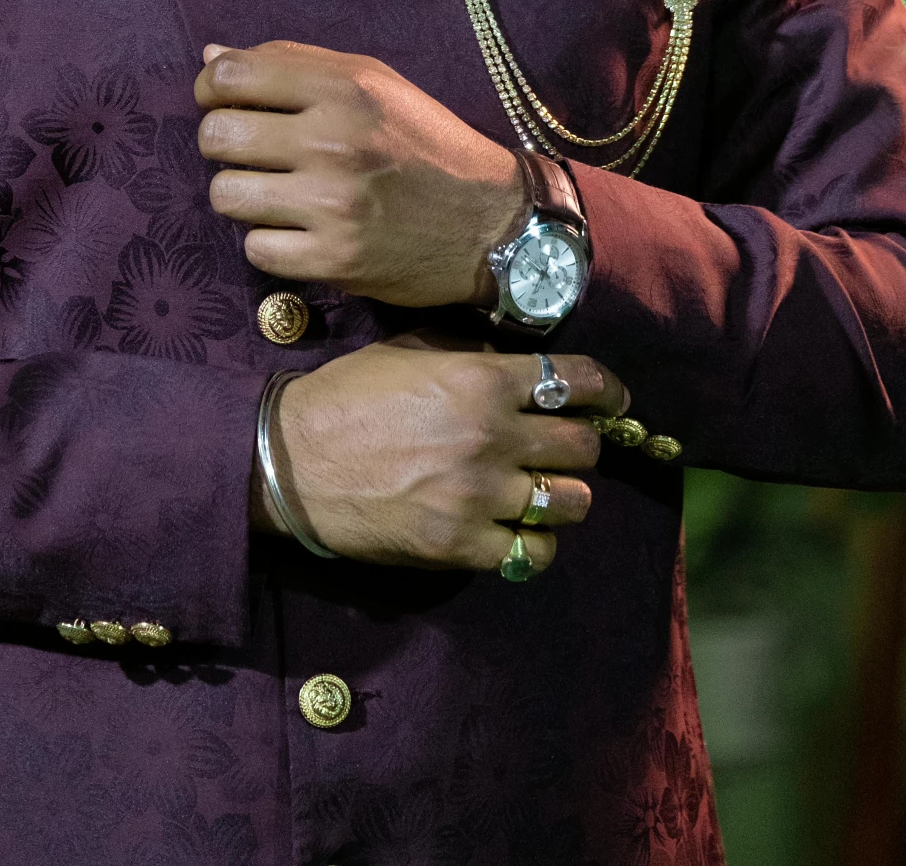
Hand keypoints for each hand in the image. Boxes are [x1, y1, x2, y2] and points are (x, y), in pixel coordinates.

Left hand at [196, 39, 523, 307]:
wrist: (491, 223)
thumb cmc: (426, 143)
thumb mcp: (374, 83)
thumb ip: (293, 64)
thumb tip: (209, 57)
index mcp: (343, 88)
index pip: (230, 75)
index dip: (212, 88)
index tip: (225, 102)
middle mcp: (333, 142)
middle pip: (216, 137)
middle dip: (223, 144)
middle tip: (252, 152)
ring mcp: (331, 205)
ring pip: (225, 195)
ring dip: (242, 195)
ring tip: (276, 193)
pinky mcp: (333, 261)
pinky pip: (255, 249)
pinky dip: (269, 242)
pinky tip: (298, 231)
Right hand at [258, 336, 629, 572]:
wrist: (293, 459)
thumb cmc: (349, 396)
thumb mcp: (412, 351)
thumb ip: (474, 355)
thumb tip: (522, 367)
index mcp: (482, 379)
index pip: (576, 382)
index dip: (606, 390)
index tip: (612, 399)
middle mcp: (491, 436)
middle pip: (582, 445)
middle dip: (579, 443)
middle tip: (562, 446)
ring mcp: (479, 496)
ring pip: (570, 502)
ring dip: (562, 495)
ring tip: (540, 491)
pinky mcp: (460, 546)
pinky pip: (532, 553)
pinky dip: (533, 543)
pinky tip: (516, 530)